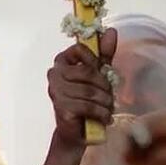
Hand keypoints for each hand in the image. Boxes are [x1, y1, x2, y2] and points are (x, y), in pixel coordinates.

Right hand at [48, 28, 117, 148]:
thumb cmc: (87, 102)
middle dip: (104, 86)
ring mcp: (56, 93)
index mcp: (61, 63)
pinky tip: (105, 118)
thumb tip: (111, 31)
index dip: (94, 59)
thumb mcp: (98, 76)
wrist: (77, 133)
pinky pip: (88, 106)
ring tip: (108, 109)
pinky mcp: (62, 109)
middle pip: (88, 72)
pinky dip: (101, 113)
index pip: (78, 49)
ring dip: (105, 102)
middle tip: (109, 96)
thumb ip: (104, 55)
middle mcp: (54, 76)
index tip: (100, 70)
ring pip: (90, 91)